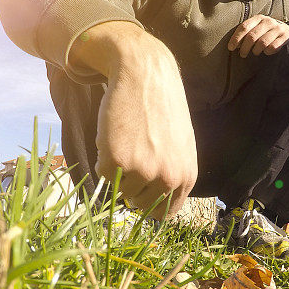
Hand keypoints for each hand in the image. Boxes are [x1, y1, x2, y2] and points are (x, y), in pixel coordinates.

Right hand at [86, 25, 197, 218]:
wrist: (145, 75)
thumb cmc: (162, 108)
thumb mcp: (180, 146)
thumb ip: (172, 175)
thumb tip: (156, 206)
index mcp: (186, 177)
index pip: (165, 213)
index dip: (150, 204)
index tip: (141, 193)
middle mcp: (167, 179)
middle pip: (140, 205)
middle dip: (132, 187)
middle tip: (132, 158)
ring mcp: (143, 172)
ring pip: (120, 190)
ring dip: (118, 170)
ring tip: (127, 140)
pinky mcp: (117, 161)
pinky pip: (103, 174)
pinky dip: (103, 157)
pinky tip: (115, 135)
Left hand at [228, 14, 288, 57]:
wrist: (287, 31)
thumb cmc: (266, 32)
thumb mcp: (256, 28)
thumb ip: (246, 34)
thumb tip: (233, 45)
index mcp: (258, 18)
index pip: (244, 27)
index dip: (236, 38)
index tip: (230, 48)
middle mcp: (268, 21)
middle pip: (252, 36)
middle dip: (244, 48)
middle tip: (242, 54)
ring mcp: (278, 28)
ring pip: (262, 43)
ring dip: (256, 50)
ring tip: (255, 53)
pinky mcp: (286, 36)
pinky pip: (273, 47)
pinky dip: (268, 52)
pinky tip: (266, 52)